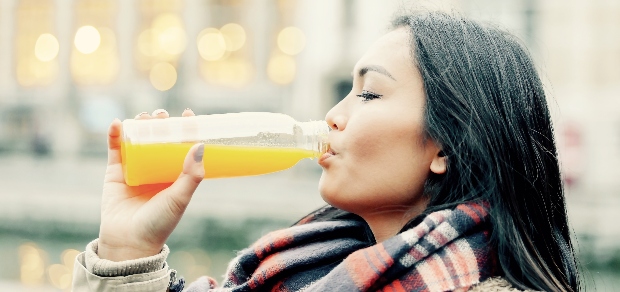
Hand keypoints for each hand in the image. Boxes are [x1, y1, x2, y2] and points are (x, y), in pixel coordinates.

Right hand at [98, 109, 201, 260]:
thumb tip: (200, 145)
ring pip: (137, 139)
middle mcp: (156, 169)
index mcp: (175, 174)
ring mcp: (135, 168)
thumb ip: (192, 175)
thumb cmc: (159, 223)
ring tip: (144, 118)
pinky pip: (114, 149)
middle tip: (162, 115)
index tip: (189, 114)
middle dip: (161, 123)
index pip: (182, 146)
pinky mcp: (115, 172)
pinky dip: (115, 134)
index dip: (185, 129)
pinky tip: (117, 123)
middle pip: (159, 138)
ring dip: (140, 124)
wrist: (130, 242)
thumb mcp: (180, 198)